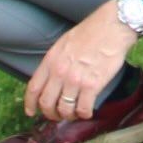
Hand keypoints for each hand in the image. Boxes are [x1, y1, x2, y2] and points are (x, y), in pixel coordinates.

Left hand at [22, 6, 140, 121]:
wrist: (112, 27)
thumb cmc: (91, 31)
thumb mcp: (64, 43)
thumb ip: (55, 61)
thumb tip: (53, 78)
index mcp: (51, 60)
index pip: (33, 88)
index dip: (30, 104)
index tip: (31, 112)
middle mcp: (60, 72)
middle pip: (46, 103)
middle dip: (50, 114)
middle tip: (57, 116)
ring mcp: (75, 80)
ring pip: (64, 109)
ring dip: (68, 116)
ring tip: (74, 114)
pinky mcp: (92, 85)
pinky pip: (83, 109)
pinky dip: (84, 114)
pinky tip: (87, 112)